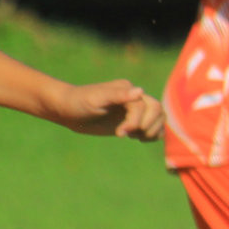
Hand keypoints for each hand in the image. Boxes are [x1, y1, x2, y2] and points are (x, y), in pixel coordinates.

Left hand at [49, 79, 165, 140]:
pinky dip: (153, 134)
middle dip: (148, 126)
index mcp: (127, 90)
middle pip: (158, 110)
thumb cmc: (80, 102)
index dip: (135, 122)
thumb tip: (140, 91)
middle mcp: (135, 98)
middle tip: (130, 135)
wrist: (69, 110)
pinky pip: (154, 127)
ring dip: (153, 131)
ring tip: (136, 137)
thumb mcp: (96, 98)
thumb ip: (118, 95)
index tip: (120, 134)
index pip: (143, 107)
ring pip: (160, 118)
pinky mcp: (134, 121)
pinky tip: (138, 138)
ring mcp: (136, 110)